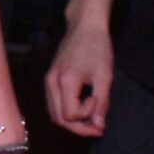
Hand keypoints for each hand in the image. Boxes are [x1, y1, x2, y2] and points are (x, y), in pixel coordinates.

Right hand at [46, 14, 113, 137]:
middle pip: (58, 118)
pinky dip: (66, 112)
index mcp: (65, 81)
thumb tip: (99, 125)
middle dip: (79, 127)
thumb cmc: (97, 48)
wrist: (85, 26)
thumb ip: (102, 103)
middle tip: (98, 126)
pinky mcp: (50, 78)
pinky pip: (54, 103)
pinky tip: (81, 107)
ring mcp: (49, 80)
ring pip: (54, 113)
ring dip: (72, 121)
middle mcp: (52, 82)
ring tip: (91, 118)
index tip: (99, 102)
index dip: (86, 116)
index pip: (69, 114)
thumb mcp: (105, 76)